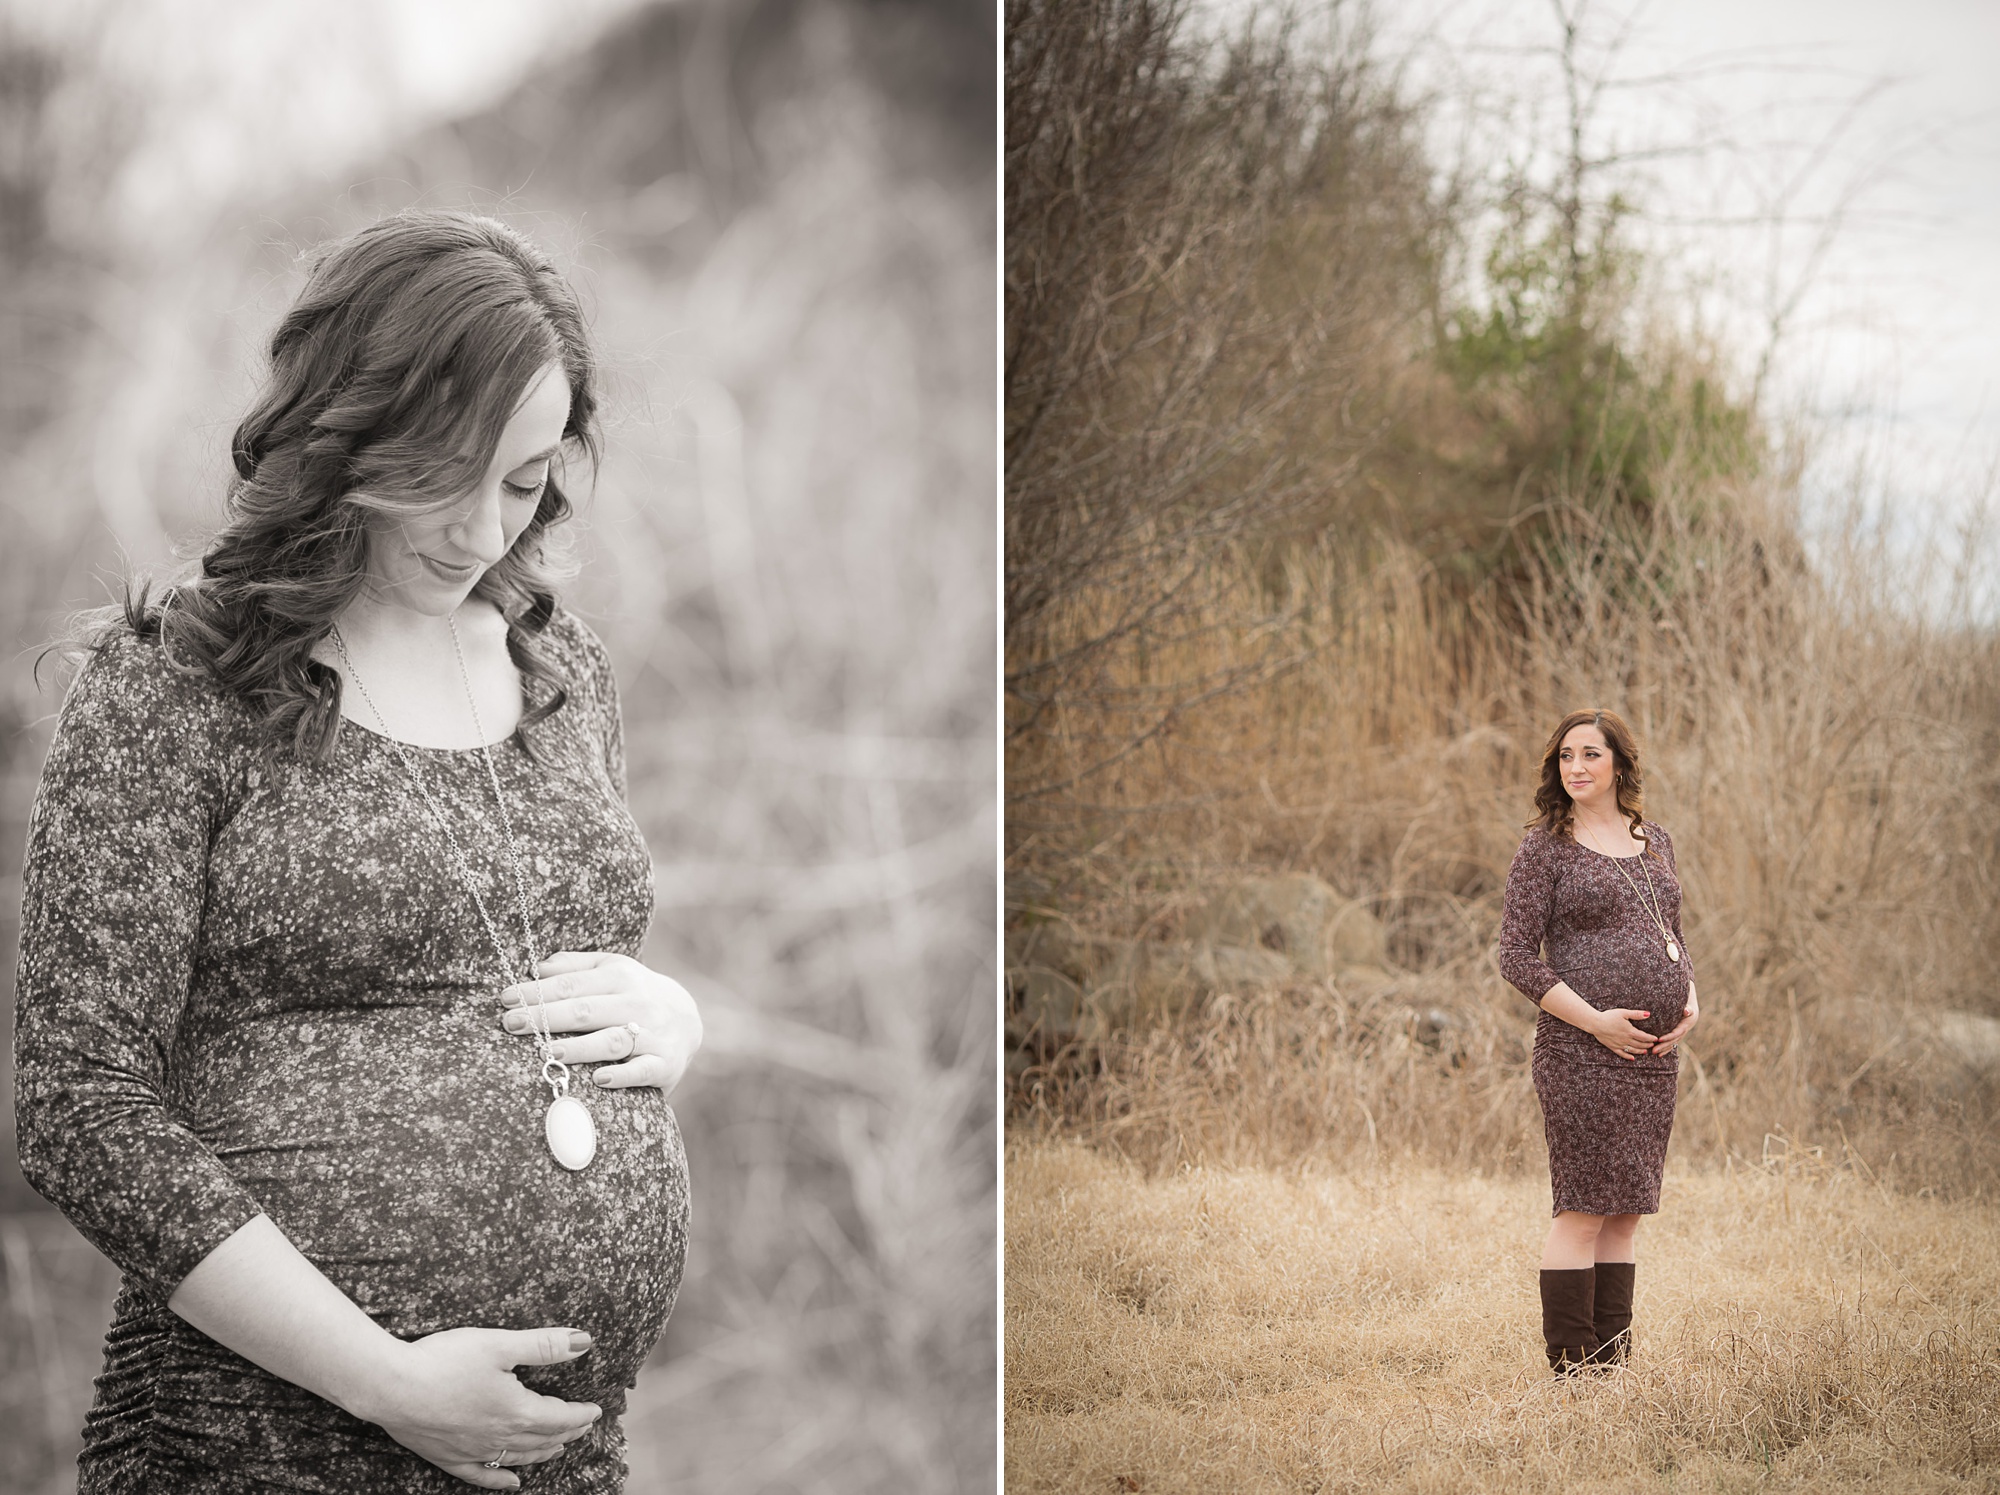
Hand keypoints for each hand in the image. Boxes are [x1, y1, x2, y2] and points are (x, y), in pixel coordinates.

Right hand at [356, 1326, 600, 1489]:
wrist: (390, 1387)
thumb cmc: (445, 1360)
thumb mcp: (500, 1344)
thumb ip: (544, 1345)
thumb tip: (584, 1342)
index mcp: (516, 1410)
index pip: (559, 1417)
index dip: (580, 1414)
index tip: (595, 1410)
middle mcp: (498, 1436)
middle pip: (542, 1439)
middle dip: (566, 1433)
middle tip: (581, 1427)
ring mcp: (472, 1451)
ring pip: (518, 1457)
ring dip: (542, 1453)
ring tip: (558, 1449)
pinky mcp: (447, 1457)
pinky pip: (481, 1475)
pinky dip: (500, 1480)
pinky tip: (512, 1484)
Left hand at [499, 952, 702, 1094]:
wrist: (688, 1019)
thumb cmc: (634, 994)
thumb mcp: (612, 969)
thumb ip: (575, 966)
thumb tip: (538, 967)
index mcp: (621, 976)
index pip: (572, 984)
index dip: (537, 991)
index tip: (506, 998)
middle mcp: (637, 1003)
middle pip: (586, 1010)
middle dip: (546, 1017)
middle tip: (511, 1024)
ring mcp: (653, 1034)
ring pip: (612, 1040)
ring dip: (578, 1048)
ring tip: (546, 1053)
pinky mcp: (665, 1064)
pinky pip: (642, 1071)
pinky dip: (622, 1075)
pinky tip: (598, 1079)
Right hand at [1588, 1008, 1654, 1060]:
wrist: (1595, 1023)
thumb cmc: (1609, 1016)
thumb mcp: (1623, 1013)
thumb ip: (1636, 1014)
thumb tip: (1648, 1014)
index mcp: (1630, 1031)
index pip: (1644, 1037)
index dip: (1651, 1038)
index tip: (1656, 1039)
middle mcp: (1626, 1039)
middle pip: (1640, 1044)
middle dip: (1647, 1045)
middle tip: (1652, 1045)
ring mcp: (1619, 1044)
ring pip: (1633, 1050)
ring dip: (1640, 1051)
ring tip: (1645, 1051)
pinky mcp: (1613, 1047)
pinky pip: (1622, 1054)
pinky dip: (1628, 1056)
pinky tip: (1632, 1058)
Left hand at [1652, 986, 1699, 1054]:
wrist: (1692, 1014)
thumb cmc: (1688, 1009)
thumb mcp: (1689, 1008)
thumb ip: (1688, 1009)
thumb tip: (1686, 1011)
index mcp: (1684, 1027)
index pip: (1675, 1034)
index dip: (1668, 1037)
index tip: (1659, 1039)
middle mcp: (1681, 1034)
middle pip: (1672, 1041)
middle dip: (1663, 1046)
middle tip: (1654, 1051)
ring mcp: (1679, 1037)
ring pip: (1671, 1044)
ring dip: (1663, 1049)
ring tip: (1654, 1053)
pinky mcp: (1676, 1038)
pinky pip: (1671, 1045)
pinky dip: (1666, 1050)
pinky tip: (1659, 1055)